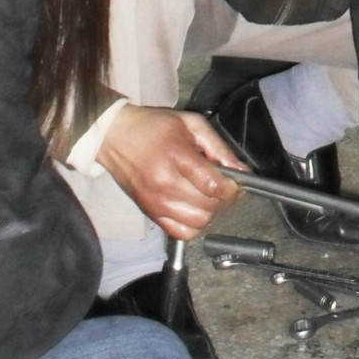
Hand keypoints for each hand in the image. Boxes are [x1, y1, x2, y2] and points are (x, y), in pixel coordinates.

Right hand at [96, 105, 244, 239]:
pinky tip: (194, 209)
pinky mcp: (150, 214)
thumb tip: (242, 170)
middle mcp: (165, 185)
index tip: (236, 181)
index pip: (213, 185)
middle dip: (224, 199)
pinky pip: (181, 233)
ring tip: (208, 195)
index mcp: (177, 158)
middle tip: (223, 186)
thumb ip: (219, 147)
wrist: (115, 137)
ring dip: (210, 212)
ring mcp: (156, 203)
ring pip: (198, 223)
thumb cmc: (154, 127)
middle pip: (208, 207)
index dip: (232, 187)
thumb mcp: (191, 124)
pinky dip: (194, 226)